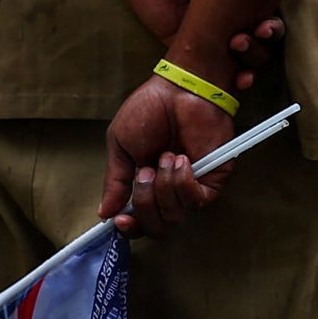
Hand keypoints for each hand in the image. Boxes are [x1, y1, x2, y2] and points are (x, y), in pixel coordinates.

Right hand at [100, 71, 238, 236]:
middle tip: (144, 173)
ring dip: (165, 187)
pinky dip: (184, 184)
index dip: (130, 228)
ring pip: (176, 216)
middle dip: (146, 204)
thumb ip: (116, 181)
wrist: (178, 90)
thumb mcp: (121, 145)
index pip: (139, 222)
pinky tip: (180, 161)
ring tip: (165, 156)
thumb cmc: (149, 110)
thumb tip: (105, 213)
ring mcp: (191, 188)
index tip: (120, 221)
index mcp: (145, 186)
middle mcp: (168, 192)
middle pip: (157, 228)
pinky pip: (197, 202)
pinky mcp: (212, 180)